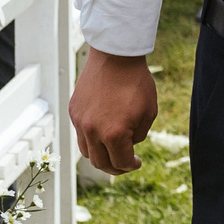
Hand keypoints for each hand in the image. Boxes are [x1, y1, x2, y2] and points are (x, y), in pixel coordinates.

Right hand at [70, 47, 158, 174]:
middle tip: (124, 164)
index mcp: (114, 134)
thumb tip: (128, 146)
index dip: (131, 166)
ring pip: (87, 152)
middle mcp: (93, 131)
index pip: (121, 162)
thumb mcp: (149, 113)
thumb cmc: (136, 82)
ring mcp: (80, 122)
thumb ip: (138, 136)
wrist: (116, 56)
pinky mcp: (73, 111)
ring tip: (112, 151)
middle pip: (100, 164)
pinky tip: (103, 131)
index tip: (137, 162)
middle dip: (115, 168)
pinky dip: (91, 139)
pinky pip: (81, 134)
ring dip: (100, 156)